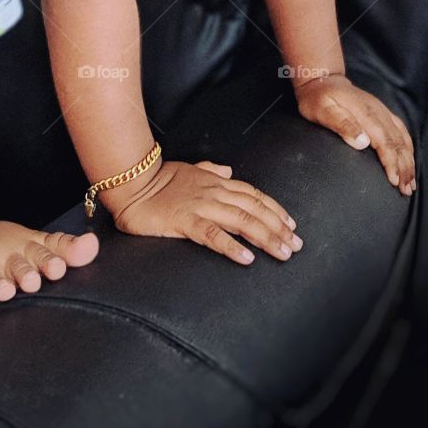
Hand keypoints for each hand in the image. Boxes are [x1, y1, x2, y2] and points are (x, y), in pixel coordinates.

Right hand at [104, 159, 301, 265]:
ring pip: (241, 221)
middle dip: (278, 228)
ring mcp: (200, 206)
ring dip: (266, 238)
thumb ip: (210, 169)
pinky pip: (213, 235)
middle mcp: (213, 192)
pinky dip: (232, 246)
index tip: (291, 224)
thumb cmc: (158, 179)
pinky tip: (247, 258)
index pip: (253, 195)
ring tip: (282, 253)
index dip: (274, 209)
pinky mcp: (184, 221)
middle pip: (254, 210)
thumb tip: (228, 171)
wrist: (131, 183)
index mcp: (215, 182)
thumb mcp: (189, 169)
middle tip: (295, 245)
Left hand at [294, 74, 415, 195]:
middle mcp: (378, 112)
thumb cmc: (318, 98)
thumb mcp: (322, 110)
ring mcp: (382, 111)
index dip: (391, 162)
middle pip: (397, 143)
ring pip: (402, 138)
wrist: (321, 79)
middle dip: (404, 168)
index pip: (384, 141)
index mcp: (365, 113)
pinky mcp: (382, 113)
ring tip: (410, 182)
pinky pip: (401, 131)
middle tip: (406, 190)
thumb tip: (363, 142)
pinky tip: (410, 159)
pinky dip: (408, 148)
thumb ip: (342, 124)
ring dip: (409, 161)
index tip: (394, 180)